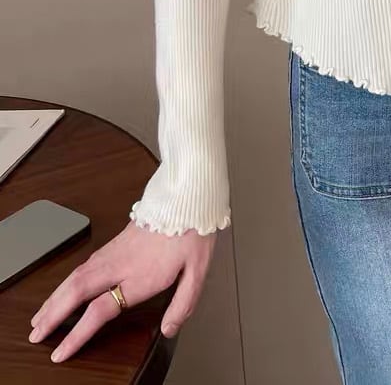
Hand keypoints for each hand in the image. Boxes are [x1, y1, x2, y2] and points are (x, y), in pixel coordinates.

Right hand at [28, 220, 217, 362]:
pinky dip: (66, 281)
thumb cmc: (192, 231)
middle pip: (76, 291)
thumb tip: (168, 329)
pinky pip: (83, 265)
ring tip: (40, 317)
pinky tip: (62, 290)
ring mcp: (114, 251)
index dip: (77, 334)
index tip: (60, 352)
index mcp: (139, 275)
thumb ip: (183, 303)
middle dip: (53, 315)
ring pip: (75, 276)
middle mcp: (120, 263)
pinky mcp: (114, 242)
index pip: (99, 310)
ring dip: (55, 298)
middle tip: (36, 334)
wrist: (186, 197)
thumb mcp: (198, 272)